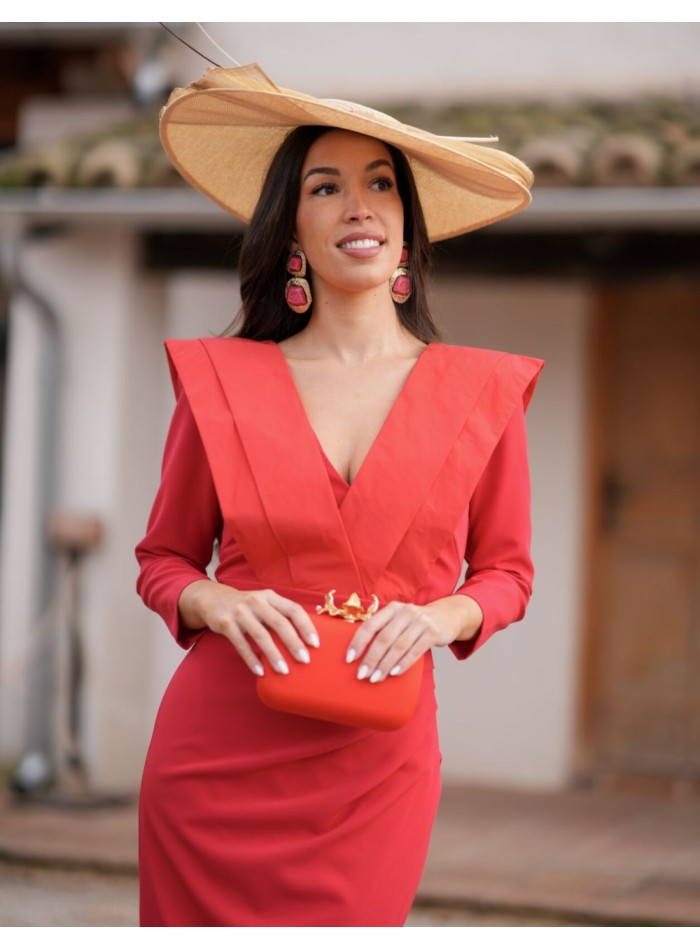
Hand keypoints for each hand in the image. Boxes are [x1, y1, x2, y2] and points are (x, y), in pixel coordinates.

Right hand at [178, 580, 319, 676]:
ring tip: (284, 671)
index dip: (306, 626)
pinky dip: (251, 659)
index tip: (315, 644)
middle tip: (305, 660)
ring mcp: (240, 612)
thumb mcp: (263, 603)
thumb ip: (280, 615)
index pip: (293, 609)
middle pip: (279, 623)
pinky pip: (241, 644)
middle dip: (293, 643)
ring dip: (274, 655)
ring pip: (261, 635)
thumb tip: (304, 638)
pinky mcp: (226, 623)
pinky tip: (260, 672)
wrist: (211, 599)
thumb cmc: (246, 606)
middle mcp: (256, 601)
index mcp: (270, 596)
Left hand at [344, 595, 482, 683]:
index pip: (370, 625)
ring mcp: (420, 622)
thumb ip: (384, 629)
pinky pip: (415, 651)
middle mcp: (405, 612)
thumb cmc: (415, 622)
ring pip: (398, 647)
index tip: (349, 659)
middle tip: (361, 675)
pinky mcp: (433, 633)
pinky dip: (403, 664)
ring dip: (385, 665)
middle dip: (371, 659)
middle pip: (384, 638)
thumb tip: (360, 653)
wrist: (447, 616)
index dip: (358, 642)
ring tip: (375, 678)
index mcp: (392, 608)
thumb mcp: (399, 619)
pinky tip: (394, 673)